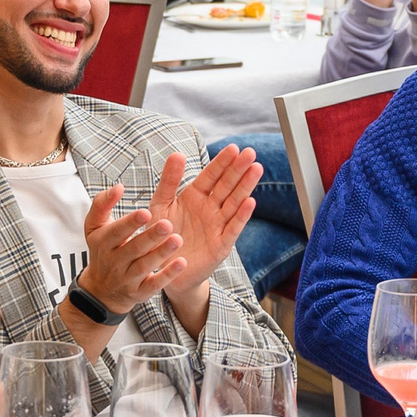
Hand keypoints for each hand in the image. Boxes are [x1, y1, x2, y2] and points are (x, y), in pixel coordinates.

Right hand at [72, 183, 184, 316]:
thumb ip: (102, 203)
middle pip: (133, 249)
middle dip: (150, 237)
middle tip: (167, 224)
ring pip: (144, 266)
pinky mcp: (140, 292)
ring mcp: (127, 278)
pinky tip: (181, 263)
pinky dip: (167, 275)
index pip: (116, 232)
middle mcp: (114, 261)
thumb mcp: (94, 226)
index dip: (130, 223)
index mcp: (104, 242)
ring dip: (161, 254)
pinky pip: (154, 284)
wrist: (101, 290)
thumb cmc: (102, 250)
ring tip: (177, 240)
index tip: (146, 212)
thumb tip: (118, 186)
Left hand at [150, 147, 260, 297]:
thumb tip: (177, 153)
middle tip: (251, 153)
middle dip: (238, 169)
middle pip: (227, 186)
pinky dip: (241, 216)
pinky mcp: (221, 245)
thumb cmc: (161, 235)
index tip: (234, 148)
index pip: (211, 176)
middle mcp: (209, 209)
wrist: (161, 269)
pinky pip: (232, 228)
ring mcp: (217, 226)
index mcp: (194, 197)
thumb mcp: (160, 205)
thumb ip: (168, 181)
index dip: (222, 162)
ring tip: (256, 169)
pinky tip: (250, 202)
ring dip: (245, 187)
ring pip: (234, 203)